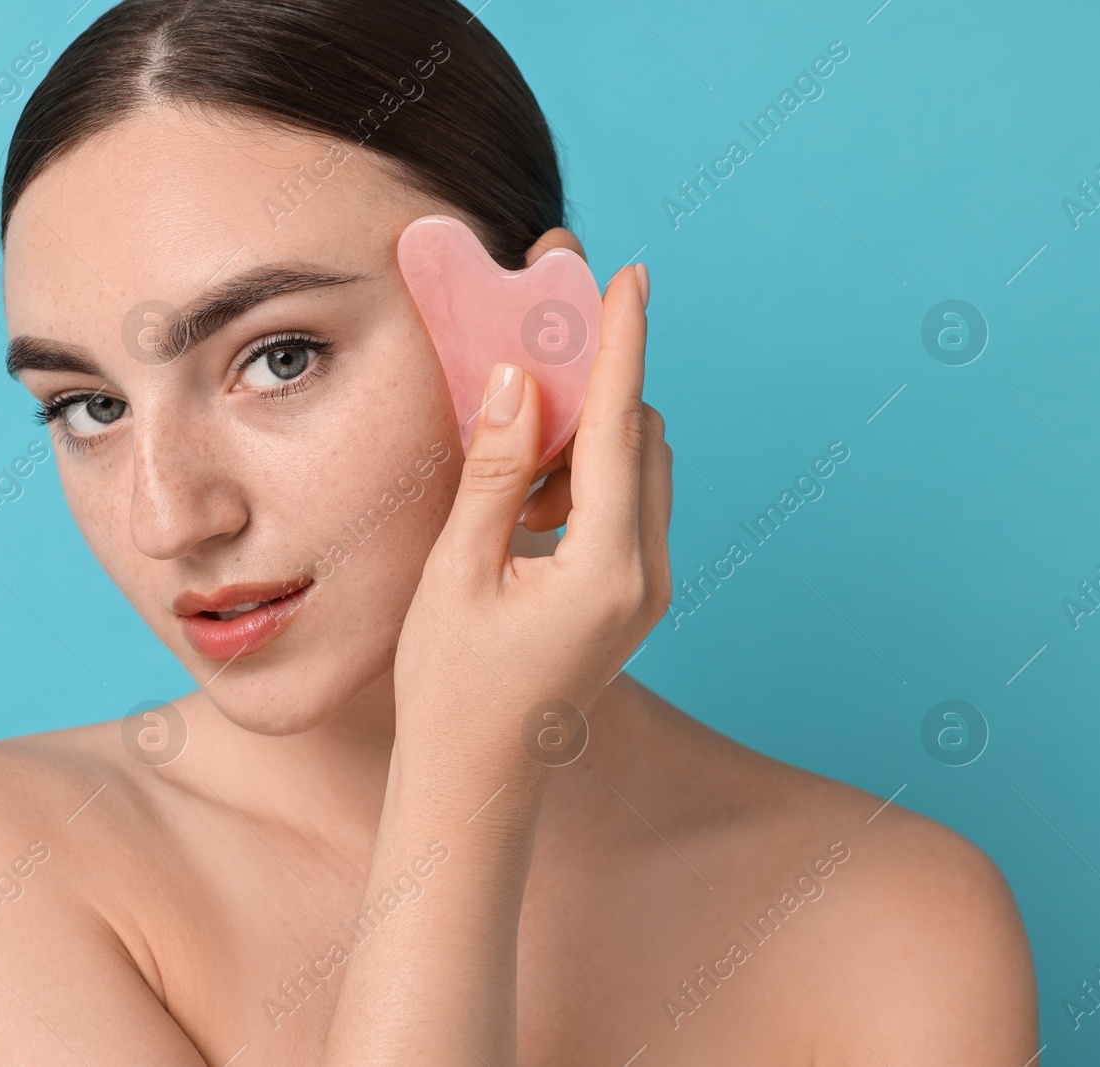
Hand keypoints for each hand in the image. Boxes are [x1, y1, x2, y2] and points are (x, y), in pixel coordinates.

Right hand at [392, 261, 672, 780]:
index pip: (623, 428)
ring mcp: (648, 592)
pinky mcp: (632, 598)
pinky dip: (587, 480)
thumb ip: (497, 471)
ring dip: (588, 439)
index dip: (621, 343)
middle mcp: (647, 576)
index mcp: (607, 569)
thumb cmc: (452, 687)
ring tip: (511, 458)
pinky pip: (628, 508)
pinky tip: (524, 504)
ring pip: (641, 472)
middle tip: (527, 356)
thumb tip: (520, 380)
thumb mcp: (459, 571)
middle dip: (594, 388)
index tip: (627, 274)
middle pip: (644, 440)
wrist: (476, 780)